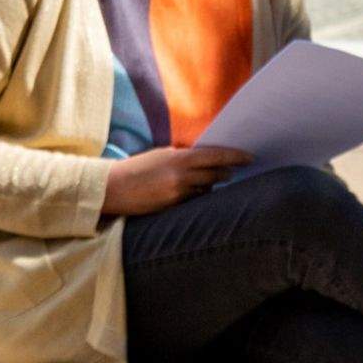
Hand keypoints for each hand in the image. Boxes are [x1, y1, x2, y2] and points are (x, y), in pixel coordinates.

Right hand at [101, 146, 251, 215]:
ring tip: (207, 182)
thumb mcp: (161, 156)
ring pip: (205, 189)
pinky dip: (195, 196)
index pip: (215, 156)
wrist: (112, 188)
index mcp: (179, 157)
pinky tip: (190, 193)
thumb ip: (183, 158)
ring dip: (209, 185)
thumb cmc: (136, 168)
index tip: (250, 157)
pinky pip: (193, 201)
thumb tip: (206, 161)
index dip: (235, 157)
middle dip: (226, 173)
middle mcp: (181, 175)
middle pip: (215, 174)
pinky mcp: (172, 207)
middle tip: (233, 173)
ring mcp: (178, 193)